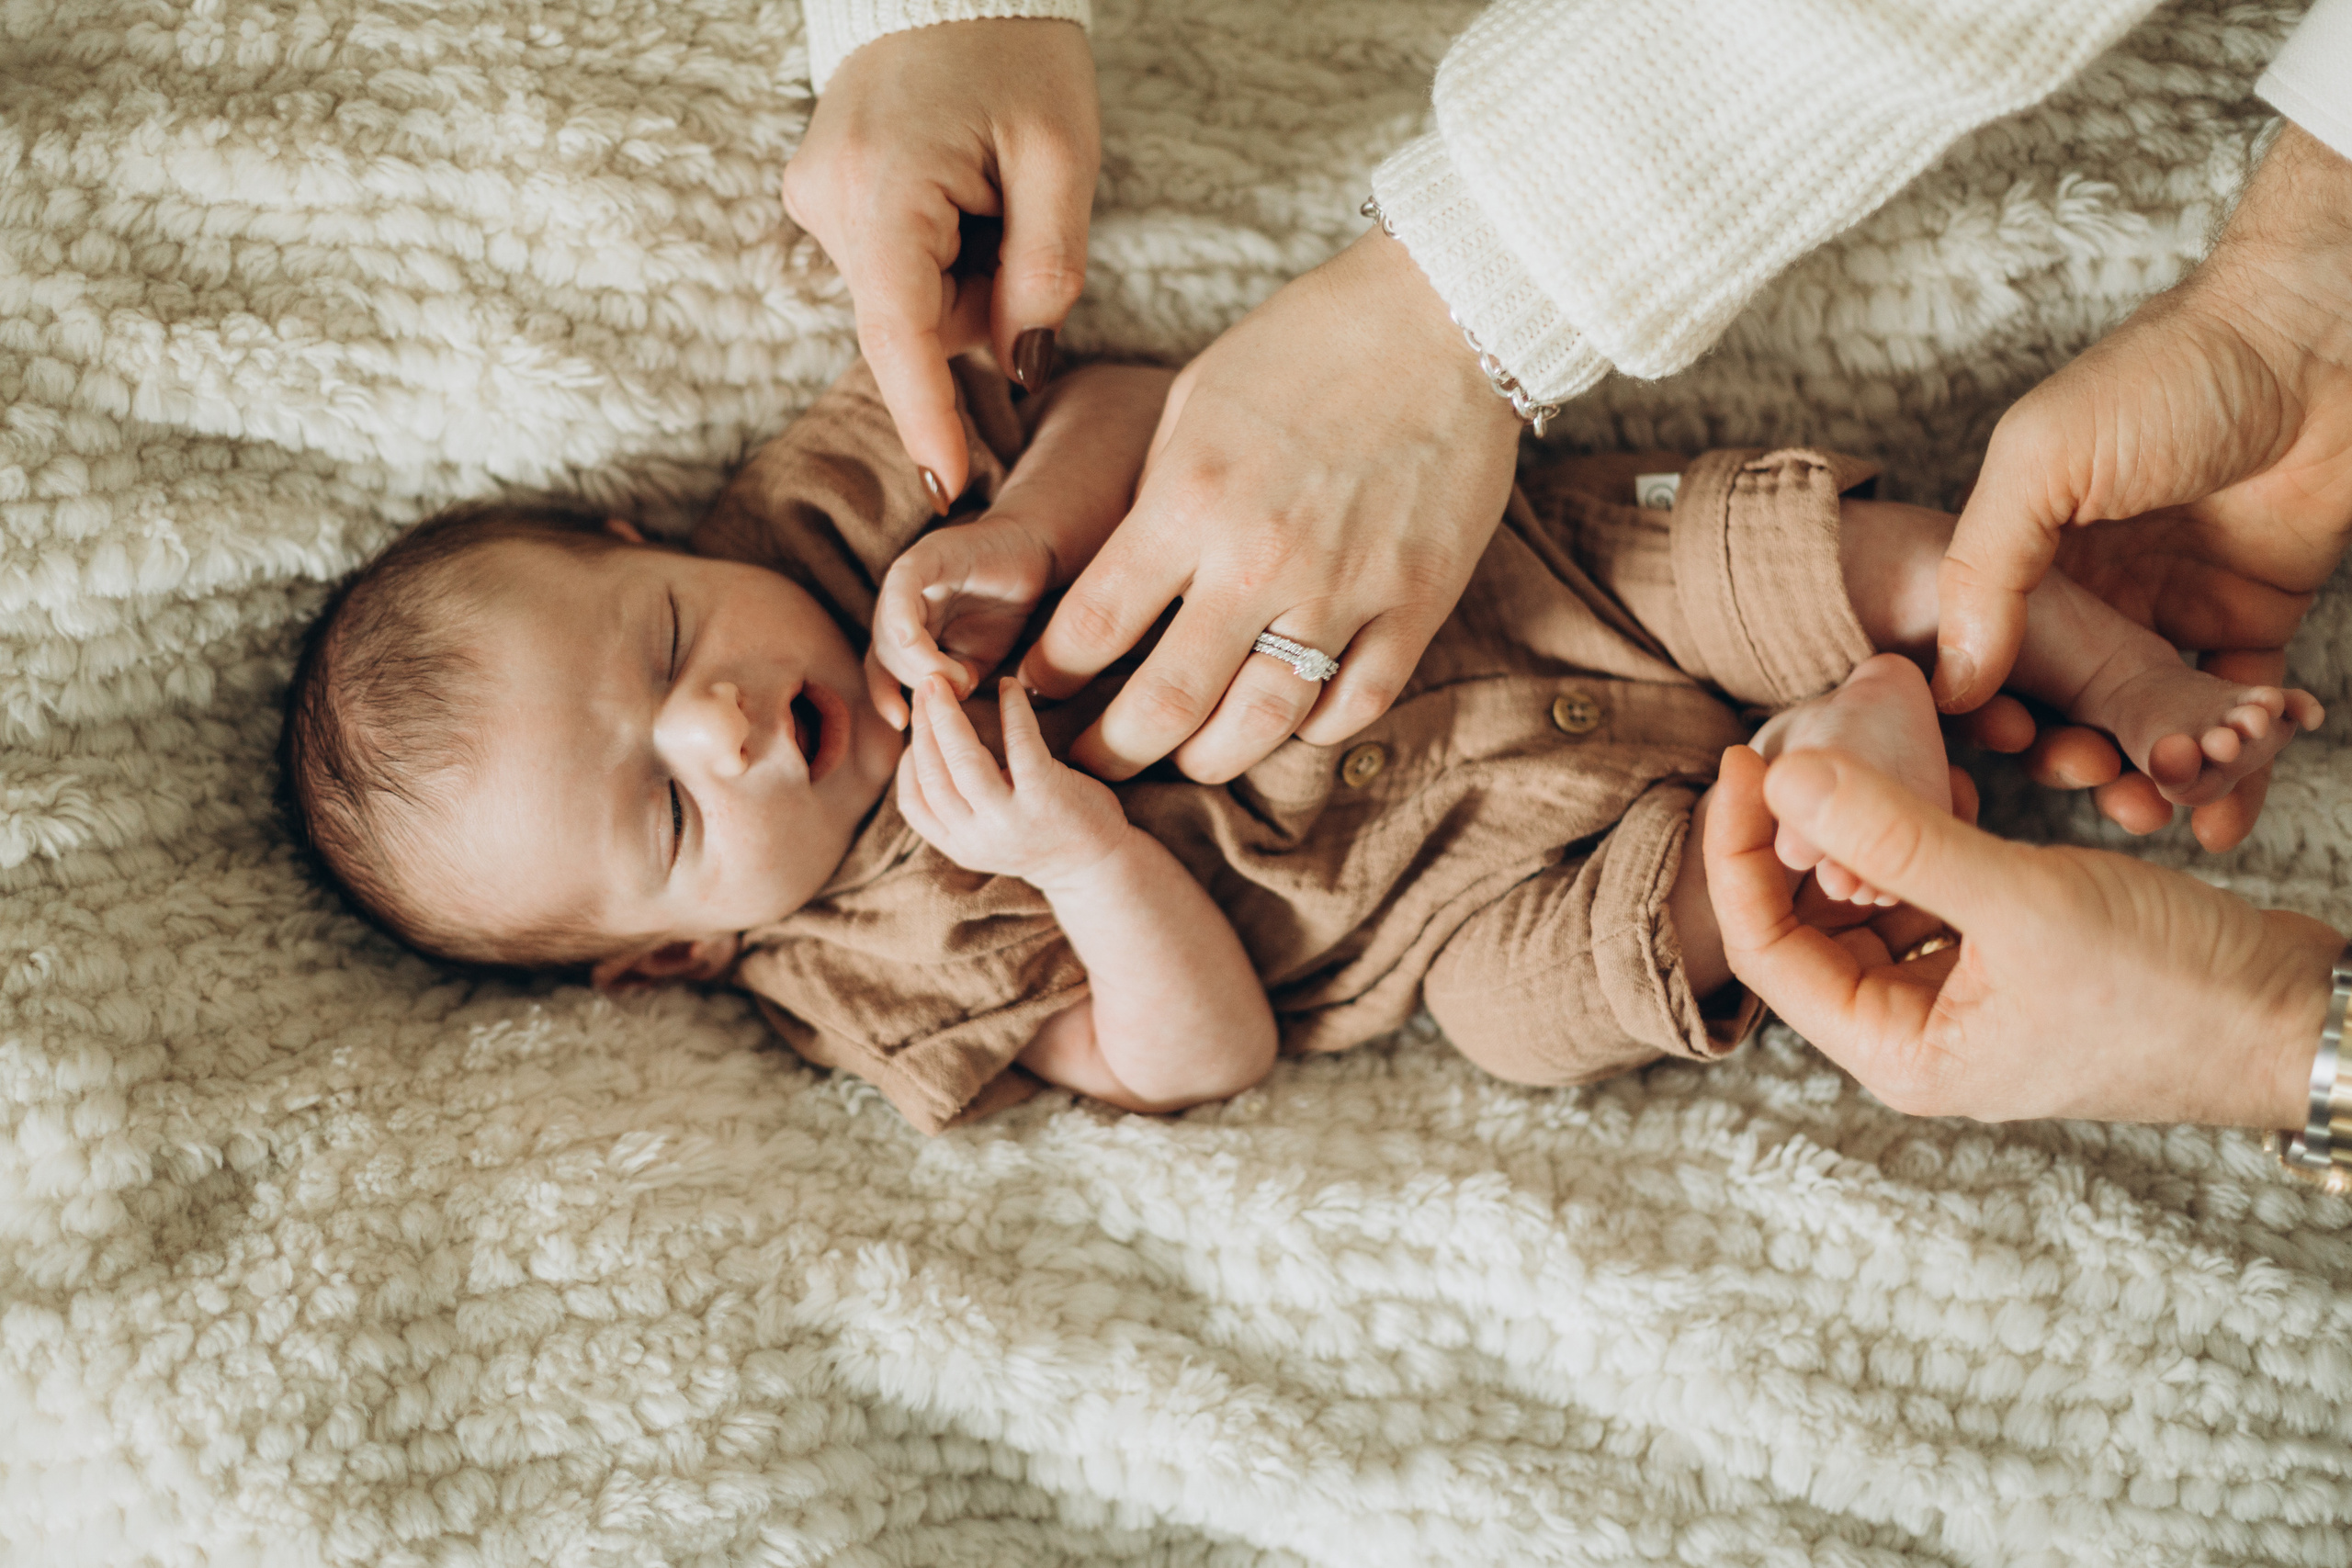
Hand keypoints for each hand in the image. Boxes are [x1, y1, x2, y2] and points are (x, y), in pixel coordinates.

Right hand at [783, 20, 1099, 499]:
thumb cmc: (1016, 53)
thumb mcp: (1062, 157)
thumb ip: (1047, 272)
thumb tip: (1017, 367)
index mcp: (886, 188)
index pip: (900, 334)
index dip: (927, 417)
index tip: (946, 486)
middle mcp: (830, 200)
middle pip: (916, 320)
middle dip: (982, 300)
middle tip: (1021, 213)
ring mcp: (815, 198)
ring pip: (907, 298)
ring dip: (963, 270)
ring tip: (986, 183)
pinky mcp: (821, 196)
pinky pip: (894, 265)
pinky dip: (940, 249)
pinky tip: (957, 186)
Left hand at [865, 521, 1054, 728]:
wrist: (1035, 555)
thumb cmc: (1004, 606)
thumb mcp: (977, 658)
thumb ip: (955, 680)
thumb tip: (944, 699)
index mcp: (907, 627)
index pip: (882, 666)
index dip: (884, 695)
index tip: (901, 722)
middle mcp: (899, 602)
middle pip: (886, 652)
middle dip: (918, 680)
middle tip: (958, 690)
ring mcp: (908, 577)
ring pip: (891, 628)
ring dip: (922, 661)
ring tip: (962, 675)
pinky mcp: (925, 556)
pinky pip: (901, 588)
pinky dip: (901, 616)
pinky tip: (912, 639)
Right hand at [896, 676, 1130, 891]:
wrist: (1097, 864)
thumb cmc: (1040, 834)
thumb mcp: (988, 833)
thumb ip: (959, 805)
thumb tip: (928, 747)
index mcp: (961, 846)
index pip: (914, 803)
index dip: (908, 760)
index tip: (916, 725)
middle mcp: (980, 838)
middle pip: (934, 774)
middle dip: (924, 724)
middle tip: (924, 685)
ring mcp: (1012, 819)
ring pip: (964, 761)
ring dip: (948, 716)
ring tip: (944, 683)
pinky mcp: (1046, 796)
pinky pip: (1020, 744)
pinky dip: (1012, 710)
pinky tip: (1009, 686)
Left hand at [1018, 225, 1524, 781]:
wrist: (1445, 314)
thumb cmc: (1307, 342)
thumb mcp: (1193, 404)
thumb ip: (1156, 500)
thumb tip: (1119, 581)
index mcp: (1188, 501)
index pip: (1090, 626)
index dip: (1049, 676)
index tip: (1035, 689)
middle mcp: (1259, 560)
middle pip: (1164, 705)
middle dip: (1111, 749)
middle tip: (1091, 763)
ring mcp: (1344, 589)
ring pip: (1259, 727)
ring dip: (1209, 759)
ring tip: (1187, 757)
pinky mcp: (1416, 603)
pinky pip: (1355, 706)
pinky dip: (1313, 728)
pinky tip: (1288, 720)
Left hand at [1704, 744, 2340, 1128]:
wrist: (2302, 1013)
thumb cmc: (2174, 984)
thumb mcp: (2024, 897)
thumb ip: (1899, 835)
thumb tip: (1785, 776)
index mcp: (1896, 1051)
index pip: (1767, 949)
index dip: (1737, 853)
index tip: (1745, 758)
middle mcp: (1915, 1036)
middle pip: (1807, 926)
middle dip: (1793, 840)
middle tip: (1787, 740)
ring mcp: (1961, 1003)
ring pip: (1870, 904)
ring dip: (1860, 836)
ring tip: (1857, 753)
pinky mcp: (2005, 967)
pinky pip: (1931, 897)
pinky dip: (1922, 843)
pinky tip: (1936, 787)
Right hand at [1933, 123, 2351, 847]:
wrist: (2318, 343)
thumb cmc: (2167, 376)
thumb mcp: (2040, 460)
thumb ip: (1984, 570)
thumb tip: (1946, 684)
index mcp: (2022, 552)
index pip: (1990, 660)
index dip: (1995, 720)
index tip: (2011, 755)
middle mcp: (2089, 589)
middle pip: (2071, 705)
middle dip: (2084, 764)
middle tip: (2107, 793)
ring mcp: (2171, 607)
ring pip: (2153, 720)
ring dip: (2162, 778)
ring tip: (2172, 807)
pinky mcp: (2251, 618)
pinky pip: (2234, 708)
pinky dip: (2234, 765)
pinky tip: (2224, 812)